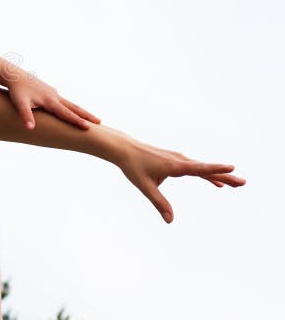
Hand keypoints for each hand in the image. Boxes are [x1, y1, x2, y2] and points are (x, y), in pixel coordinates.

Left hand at [7, 68, 100, 130]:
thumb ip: (26, 116)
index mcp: (50, 101)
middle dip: (86, 115)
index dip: (77, 121)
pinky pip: (63, 101)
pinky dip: (70, 107)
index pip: (66, 114)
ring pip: (69, 104)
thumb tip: (30, 128)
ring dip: (80, 111)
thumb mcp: (20, 103)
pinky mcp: (49, 92)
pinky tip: (70, 110)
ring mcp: (53, 93)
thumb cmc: (17, 90)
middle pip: (73, 107)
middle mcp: (54, 96)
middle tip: (100, 122)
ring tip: (89, 117)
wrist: (14, 75)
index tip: (88, 128)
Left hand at [113, 131, 245, 222]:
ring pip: (202, 168)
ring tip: (236, 184)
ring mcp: (178, 159)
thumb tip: (170, 220)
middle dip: (225, 175)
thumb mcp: (145, 187)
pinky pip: (195, 168)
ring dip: (219, 175)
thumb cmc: (133, 167)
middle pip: (205, 169)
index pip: (198, 169)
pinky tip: (215, 182)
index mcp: (174, 166)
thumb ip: (159, 203)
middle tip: (243, 182)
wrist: (125, 149)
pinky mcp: (175, 160)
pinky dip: (206, 174)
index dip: (215, 169)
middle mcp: (179, 160)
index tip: (232, 167)